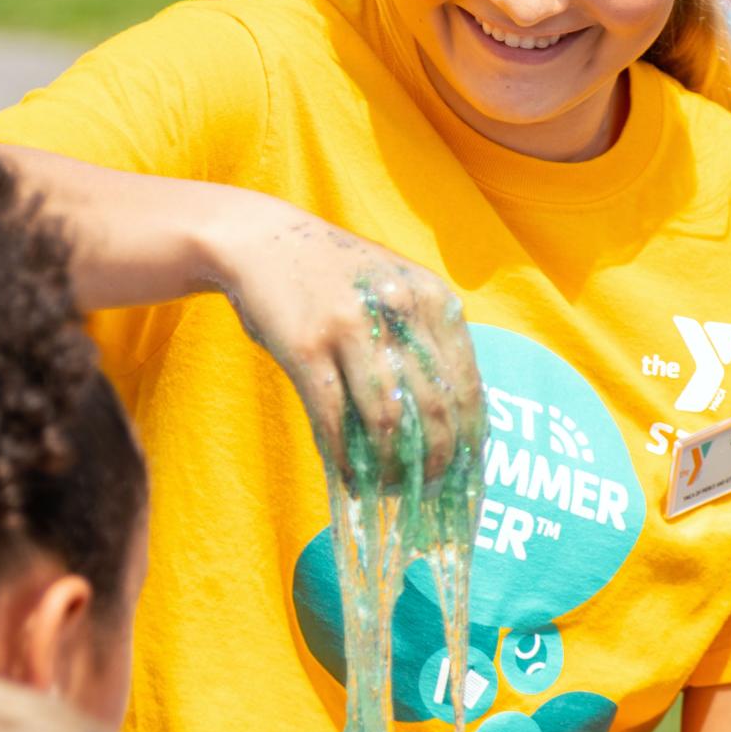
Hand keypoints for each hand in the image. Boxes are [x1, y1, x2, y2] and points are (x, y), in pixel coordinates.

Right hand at [212, 203, 482, 491]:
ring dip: (390, 468)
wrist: (262, 240)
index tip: (462, 475)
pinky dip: (345, 458)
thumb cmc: (336, 278)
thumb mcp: (396, 290)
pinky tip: (349, 477)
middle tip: (426, 491)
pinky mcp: (306, 346)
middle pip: (435, 409)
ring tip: (388, 489)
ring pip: (388, 421)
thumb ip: (427, 341)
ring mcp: (351, 326)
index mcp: (433, 298)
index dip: (468, 441)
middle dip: (434, 463)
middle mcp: (400, 309)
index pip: (467, 386)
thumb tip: (456, 427)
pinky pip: (334, 419)